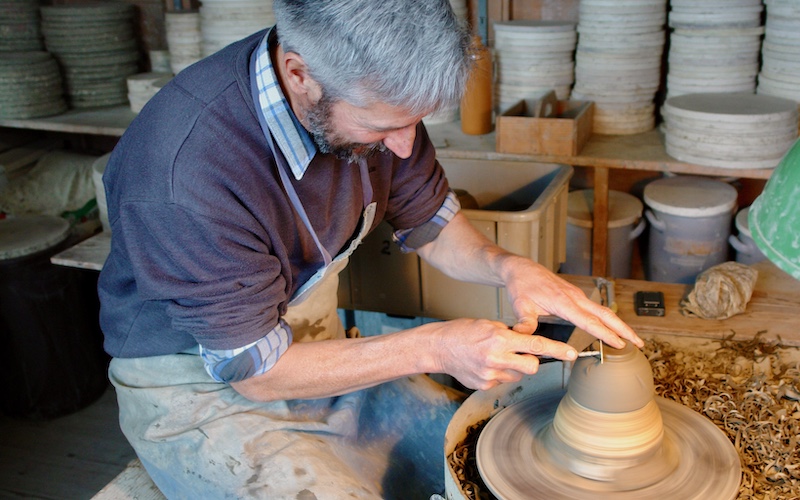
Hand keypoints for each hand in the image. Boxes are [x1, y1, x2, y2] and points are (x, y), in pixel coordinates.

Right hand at [425, 318, 580, 390]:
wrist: (439, 347)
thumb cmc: (463, 332)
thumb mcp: (489, 325)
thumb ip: (511, 335)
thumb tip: (530, 344)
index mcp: (499, 338)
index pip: (535, 345)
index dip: (557, 350)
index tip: (572, 354)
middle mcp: (496, 358)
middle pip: (532, 366)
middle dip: (531, 361)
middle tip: (520, 353)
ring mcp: (490, 374)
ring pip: (518, 375)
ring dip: (514, 367)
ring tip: (496, 357)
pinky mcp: (484, 385)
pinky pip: (503, 381)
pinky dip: (499, 373)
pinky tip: (485, 365)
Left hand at [500, 256, 642, 348]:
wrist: (521, 269)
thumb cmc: (521, 286)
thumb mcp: (520, 305)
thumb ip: (525, 323)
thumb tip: (523, 337)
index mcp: (564, 302)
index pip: (589, 321)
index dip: (605, 333)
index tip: (620, 344)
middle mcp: (575, 298)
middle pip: (606, 314)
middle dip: (624, 329)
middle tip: (639, 343)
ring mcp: (577, 296)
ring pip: (603, 311)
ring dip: (619, 324)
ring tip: (632, 339)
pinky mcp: (575, 296)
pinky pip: (596, 309)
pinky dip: (608, 319)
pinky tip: (612, 327)